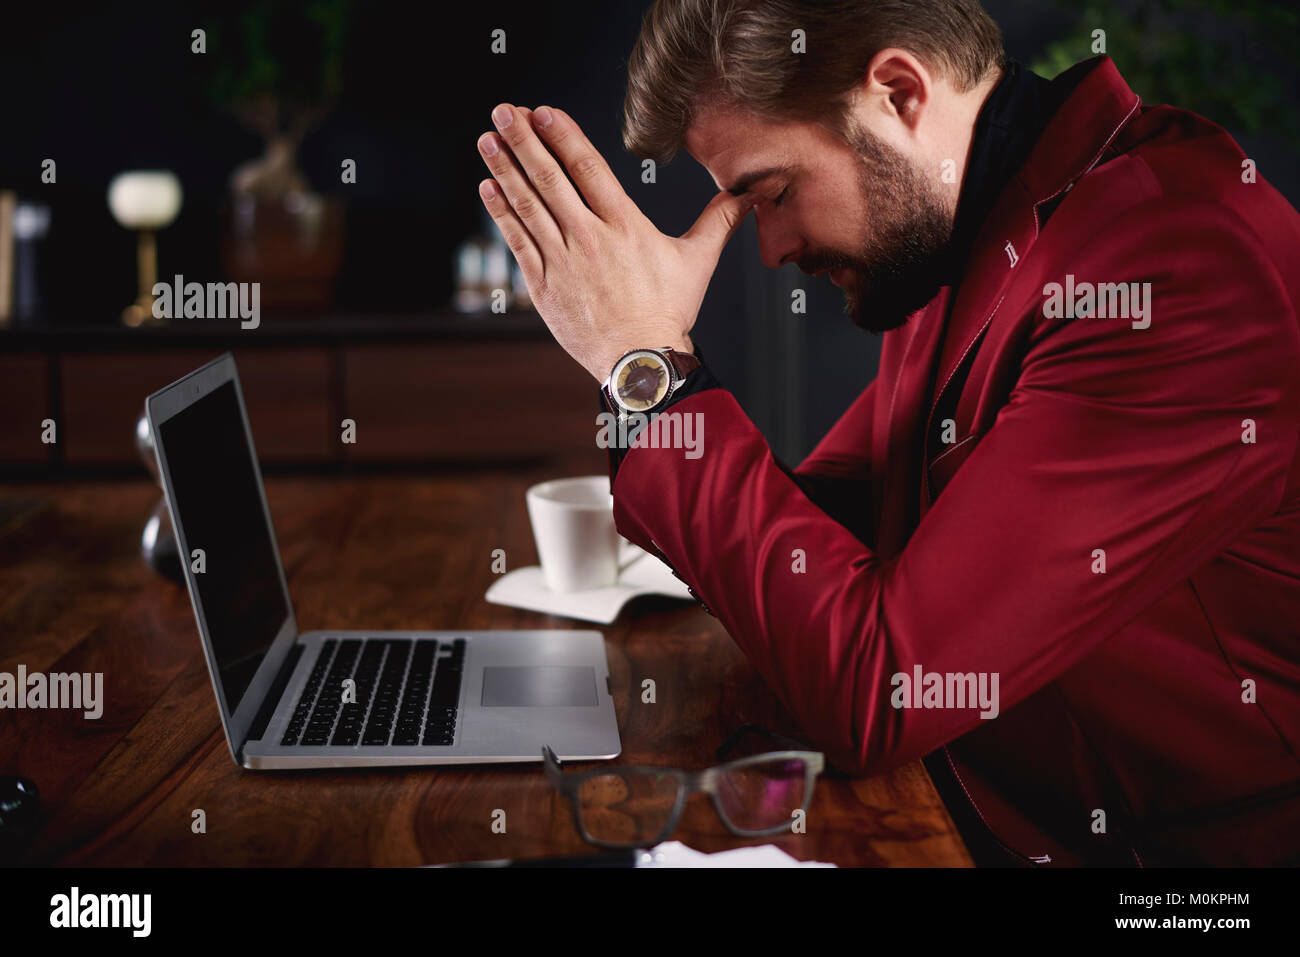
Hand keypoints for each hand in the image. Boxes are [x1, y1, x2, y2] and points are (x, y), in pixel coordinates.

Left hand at [476, 103, 757, 381]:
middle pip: (551, 178)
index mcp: (624, 225)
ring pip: (528, 205)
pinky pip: (517, 241)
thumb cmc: (667, 313)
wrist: (639, 362)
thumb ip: (718, 222)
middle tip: (504, 111)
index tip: (543, 112)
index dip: (563, 136)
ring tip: (488, 140)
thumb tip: (748, 196)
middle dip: (524, 140)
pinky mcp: (544, 285)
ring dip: (506, 168)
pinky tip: (489, 188)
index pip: (588, 168)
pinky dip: (502, 213)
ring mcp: (562, 260)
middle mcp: (589, 237)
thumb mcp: (698, 262)